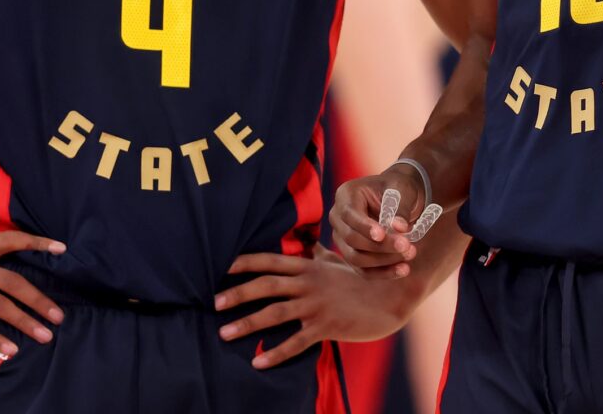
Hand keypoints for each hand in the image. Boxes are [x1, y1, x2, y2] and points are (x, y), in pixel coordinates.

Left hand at [213, 245, 409, 368]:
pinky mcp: (326, 327)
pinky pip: (296, 342)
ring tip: (224, 333)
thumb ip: (316, 252)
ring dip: (247, 323)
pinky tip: (258, 363)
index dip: (246, 263)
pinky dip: (275, 353)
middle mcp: (309, 283)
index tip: (223, 268)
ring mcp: (316, 305)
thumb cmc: (361, 279)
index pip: (271, 261)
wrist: (388, 298)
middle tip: (214, 303)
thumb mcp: (337, 261)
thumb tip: (304, 239)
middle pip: (266, 286)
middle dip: (238, 293)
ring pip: (275, 314)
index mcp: (308, 266)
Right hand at [328, 166, 424, 277]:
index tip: (382, 235)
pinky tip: (403, 269)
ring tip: (410, 254)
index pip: (349, 214)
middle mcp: (338, 218)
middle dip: (380, 246)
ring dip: (384, 260)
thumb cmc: (400, 188)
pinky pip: (364, 271)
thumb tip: (399, 228)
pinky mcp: (353, 255)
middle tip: (407, 245)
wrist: (402, 198)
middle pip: (351, 239)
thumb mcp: (403, 190)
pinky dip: (383, 272)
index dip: (364, 227)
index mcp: (346, 195)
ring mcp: (342, 238)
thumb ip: (401, 207)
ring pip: (356, 258)